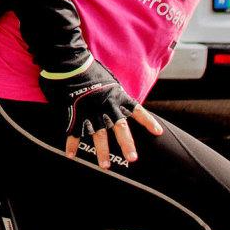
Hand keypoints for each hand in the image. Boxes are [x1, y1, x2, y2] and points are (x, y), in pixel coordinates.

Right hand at [40, 56, 162, 170]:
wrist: (70, 64)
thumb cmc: (89, 68)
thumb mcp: (109, 79)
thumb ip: (114, 91)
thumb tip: (118, 97)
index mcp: (118, 97)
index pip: (138, 111)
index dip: (149, 122)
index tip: (159, 132)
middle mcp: (108, 107)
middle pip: (120, 129)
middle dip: (127, 144)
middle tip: (132, 159)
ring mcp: (91, 112)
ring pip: (99, 136)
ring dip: (102, 152)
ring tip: (105, 166)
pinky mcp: (75, 114)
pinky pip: (74, 132)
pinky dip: (72, 144)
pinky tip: (71, 155)